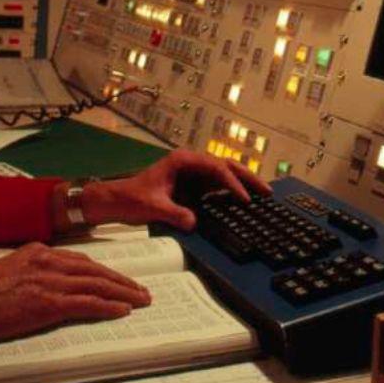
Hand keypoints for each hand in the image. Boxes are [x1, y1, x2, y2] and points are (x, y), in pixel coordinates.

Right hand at [0, 243, 151, 354]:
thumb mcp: (6, 272)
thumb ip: (30, 272)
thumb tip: (48, 285)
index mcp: (36, 251)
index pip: (80, 259)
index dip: (103, 271)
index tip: (118, 278)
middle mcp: (46, 261)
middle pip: (94, 270)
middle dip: (121, 280)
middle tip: (140, 289)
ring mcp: (48, 281)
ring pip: (96, 285)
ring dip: (122, 293)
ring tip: (139, 300)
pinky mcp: (47, 303)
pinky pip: (87, 303)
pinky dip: (107, 307)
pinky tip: (121, 310)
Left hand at [82, 148, 273, 230]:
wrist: (116, 201)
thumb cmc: (131, 198)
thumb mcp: (152, 206)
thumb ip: (174, 213)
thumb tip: (193, 222)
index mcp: (182, 160)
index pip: (215, 168)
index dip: (232, 183)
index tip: (244, 198)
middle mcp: (190, 163)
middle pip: (226, 166)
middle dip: (247, 177)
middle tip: (267, 191)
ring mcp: (192, 174)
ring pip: (224, 174)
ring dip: (243, 183)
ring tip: (263, 194)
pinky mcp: (192, 185)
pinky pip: (216, 186)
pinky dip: (231, 192)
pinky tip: (243, 201)